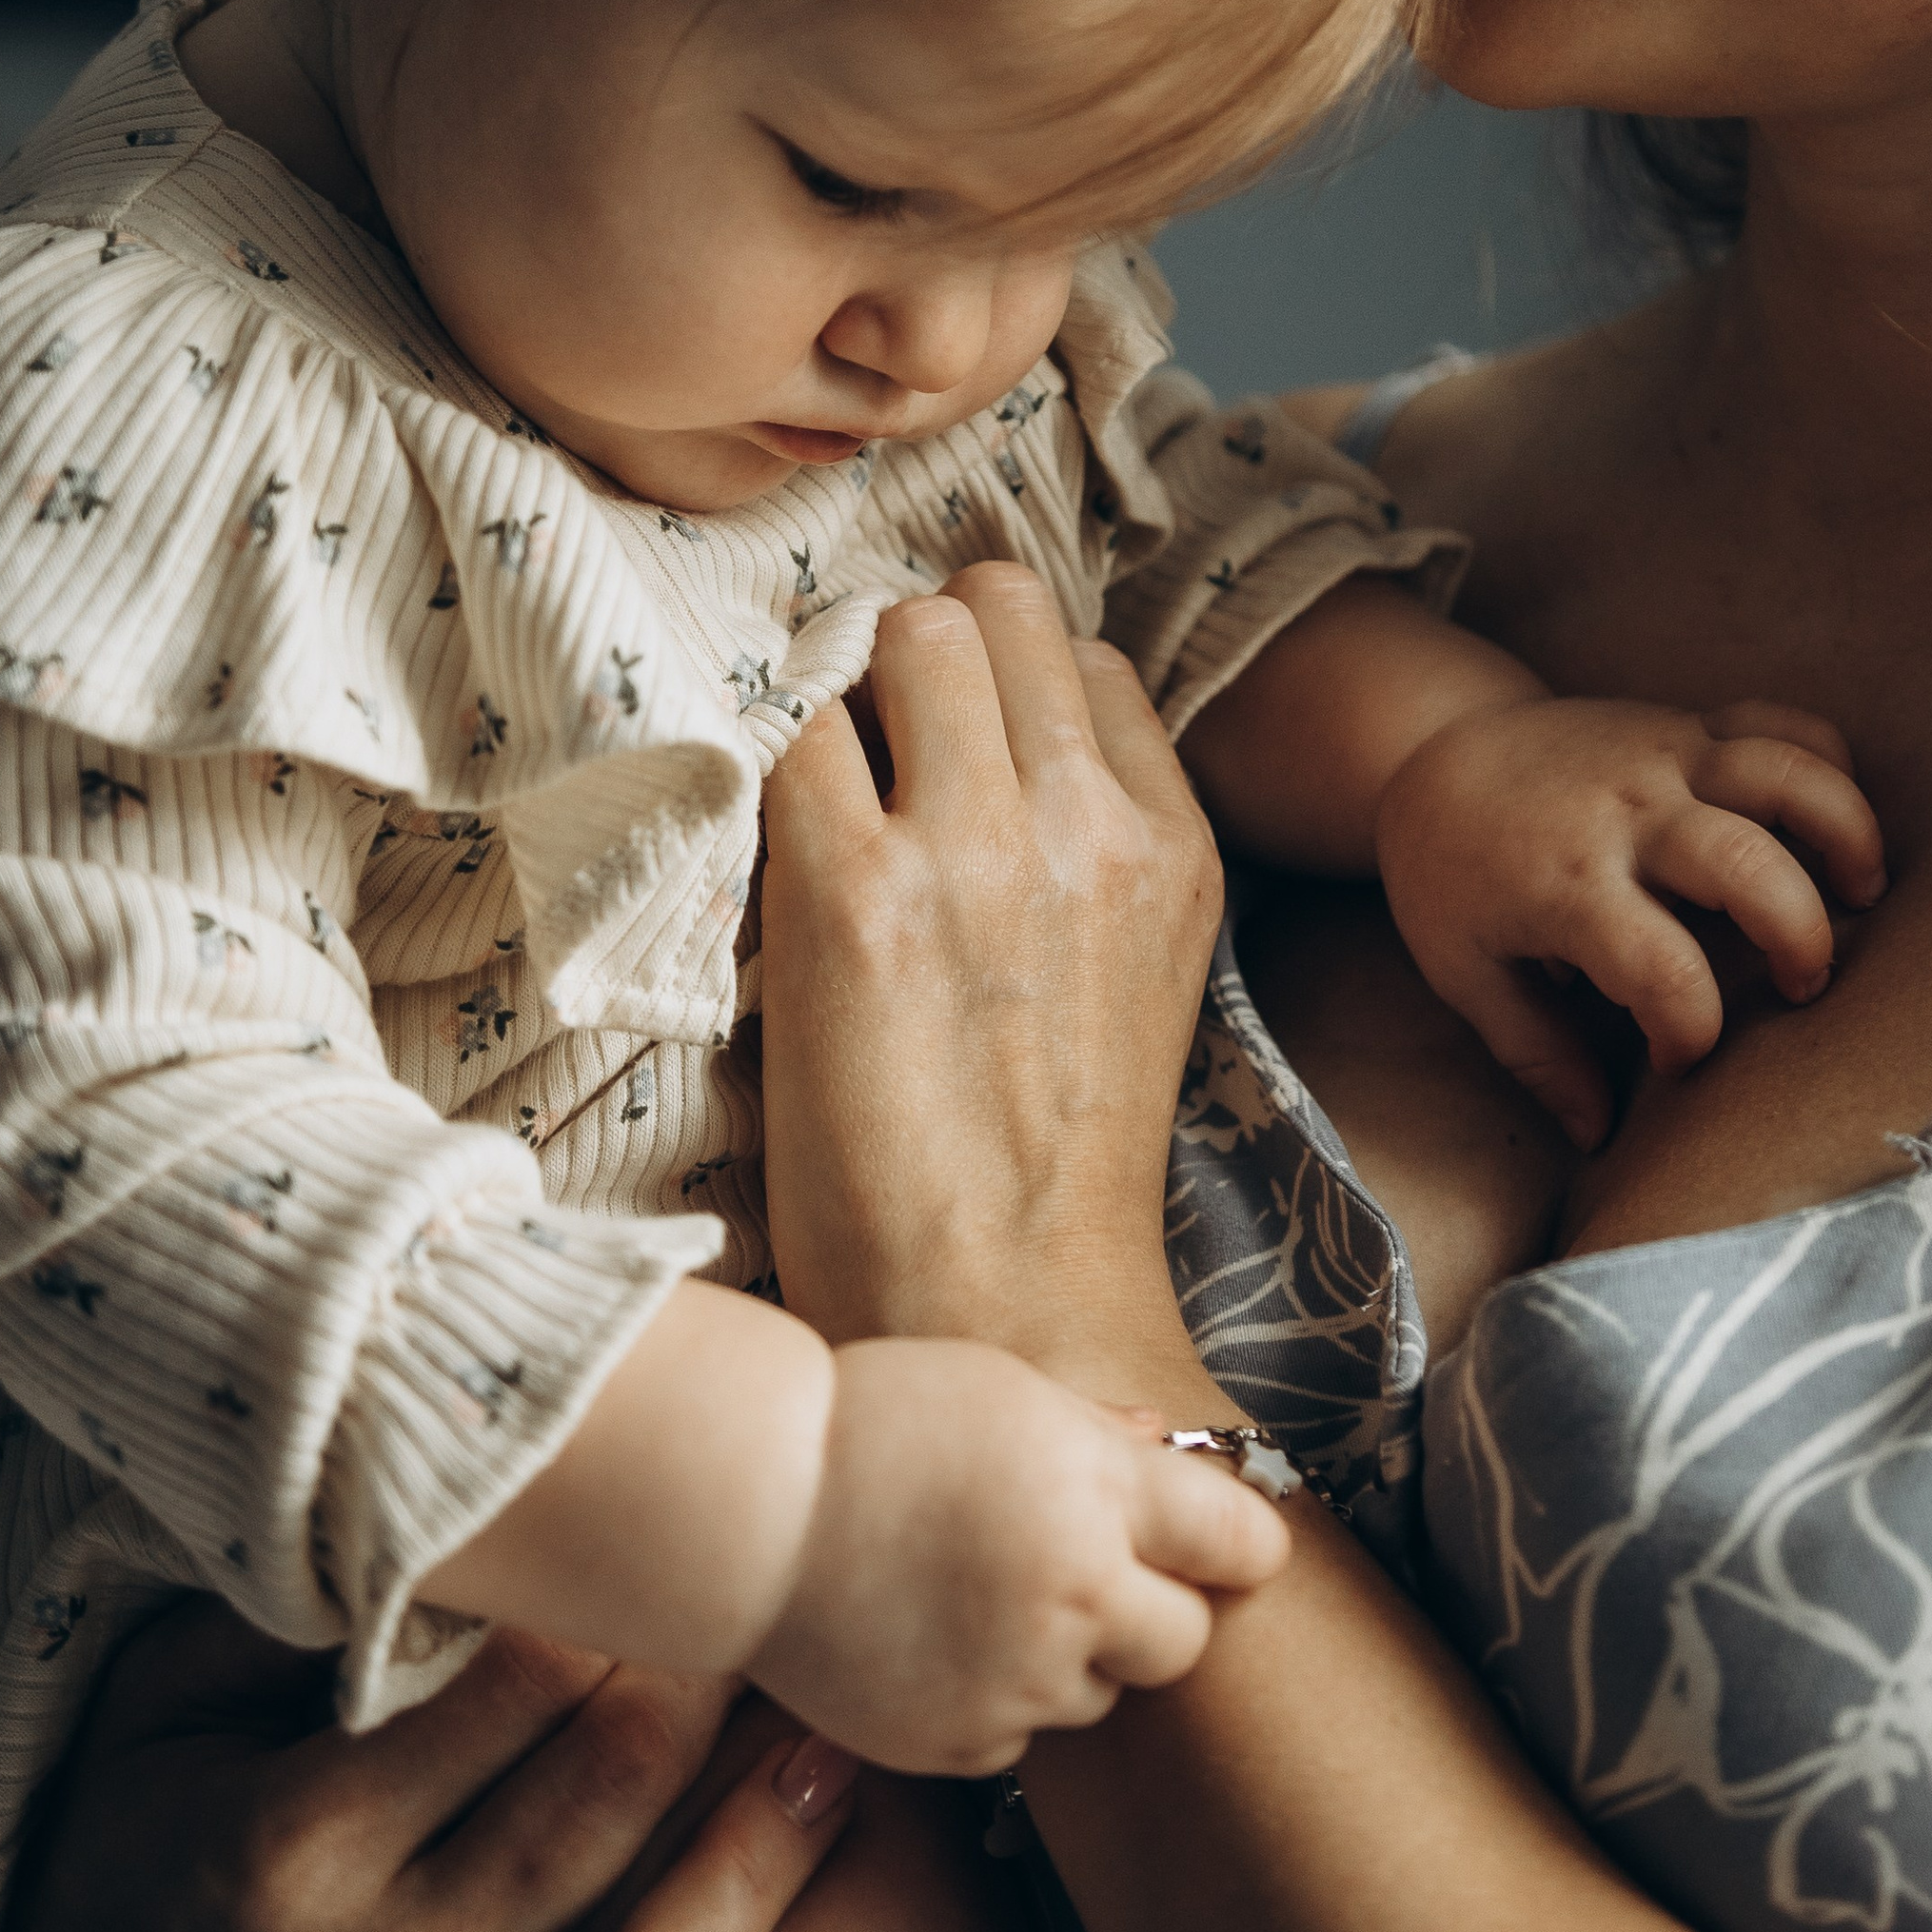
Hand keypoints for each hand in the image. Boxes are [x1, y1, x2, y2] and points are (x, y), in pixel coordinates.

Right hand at [0, 1599, 867, 1931]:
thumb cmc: (111, 1863)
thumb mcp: (156, 1707)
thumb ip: (293, 1617)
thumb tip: (439, 1517)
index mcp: (289, 1848)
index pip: (520, 1689)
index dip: (622, 1601)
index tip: (681, 1544)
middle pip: (599, 1818)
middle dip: (710, 1699)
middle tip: (784, 1612)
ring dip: (758, 1884)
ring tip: (835, 1771)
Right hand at [753, 1336, 1286, 1776]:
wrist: (743, 1509)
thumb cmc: (870, 1422)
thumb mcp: (1004, 1390)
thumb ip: (1101, 1434)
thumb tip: (1170, 1452)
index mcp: (1095, 1493)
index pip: (1241, 1542)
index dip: (1241, 1545)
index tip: (1229, 1545)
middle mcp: (1074, 1597)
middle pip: (1183, 1644)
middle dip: (1154, 1612)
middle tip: (1090, 1572)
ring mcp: (1016, 1685)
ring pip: (1096, 1696)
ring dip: (1067, 1659)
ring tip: (978, 1596)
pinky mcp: (957, 1747)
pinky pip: (1016, 1740)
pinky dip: (993, 1703)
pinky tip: (932, 1640)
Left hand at [760, 559, 1227, 1377]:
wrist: (1008, 1317)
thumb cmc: (1046, 1169)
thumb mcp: (1137, 978)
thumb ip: (1094, 850)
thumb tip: (990, 747)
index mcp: (1172, 848)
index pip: (1087, 664)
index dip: (1003, 684)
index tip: (951, 738)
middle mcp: (1088, 825)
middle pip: (995, 614)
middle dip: (921, 651)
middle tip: (865, 732)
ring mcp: (974, 850)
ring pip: (907, 637)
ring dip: (848, 684)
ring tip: (816, 780)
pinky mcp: (853, 896)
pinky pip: (794, 739)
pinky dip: (768, 767)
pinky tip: (759, 841)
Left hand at [1374, 694, 1886, 1148]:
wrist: (1430, 747)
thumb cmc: (1449, 875)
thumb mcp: (1465, 974)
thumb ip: (1536, 1056)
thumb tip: (1596, 1136)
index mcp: (1566, 886)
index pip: (1661, 971)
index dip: (1689, 1034)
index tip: (1678, 1060)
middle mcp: (1625, 814)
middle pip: (1746, 866)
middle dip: (1799, 938)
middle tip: (1801, 987)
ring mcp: (1663, 757)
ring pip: (1786, 774)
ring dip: (1845, 833)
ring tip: (1862, 896)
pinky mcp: (1686, 724)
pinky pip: (1780, 724)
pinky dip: (1827, 760)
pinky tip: (1832, 822)